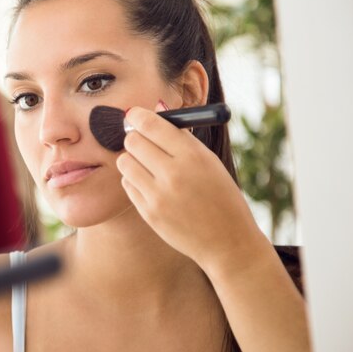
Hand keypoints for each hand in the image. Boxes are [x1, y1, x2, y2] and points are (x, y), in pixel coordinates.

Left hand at [116, 102, 262, 268]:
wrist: (227, 242)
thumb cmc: (219, 195)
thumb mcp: (209, 161)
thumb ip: (181, 137)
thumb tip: (154, 109)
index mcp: (193, 156)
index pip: (151, 125)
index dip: (137, 116)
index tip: (133, 115)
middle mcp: (174, 174)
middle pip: (132, 141)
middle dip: (134, 137)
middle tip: (142, 141)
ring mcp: (159, 196)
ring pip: (124, 162)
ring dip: (132, 159)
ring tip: (147, 165)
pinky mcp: (149, 213)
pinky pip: (127, 184)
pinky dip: (135, 181)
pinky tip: (151, 186)